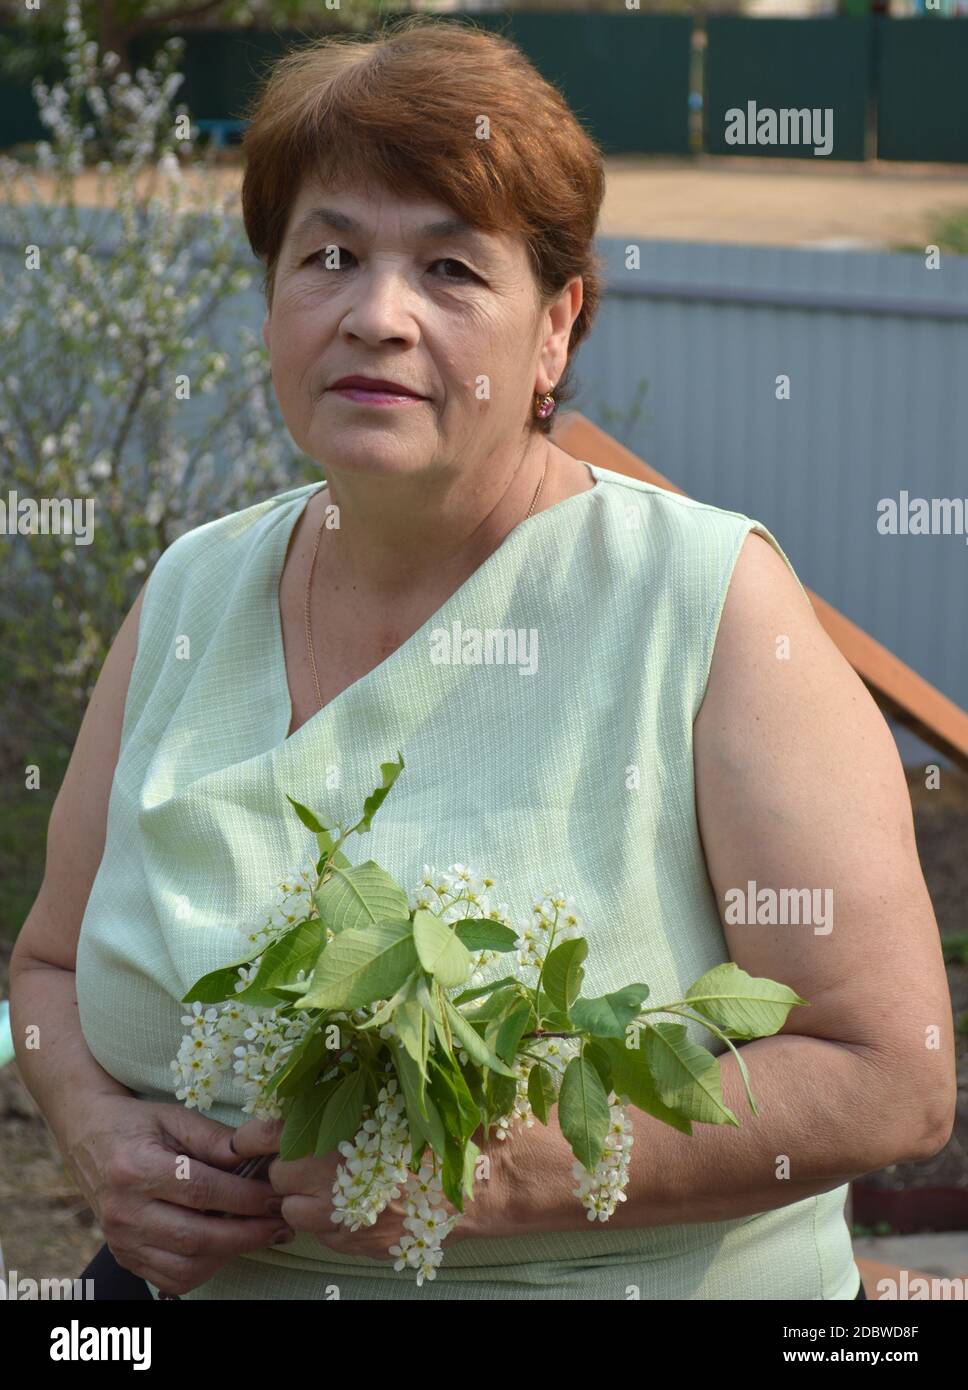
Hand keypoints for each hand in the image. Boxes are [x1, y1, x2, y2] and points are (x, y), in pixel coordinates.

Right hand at [62, 1093, 296, 1295]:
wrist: (88, 1136)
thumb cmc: (137, 1123)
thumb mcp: (175, 1117)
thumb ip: (216, 1139)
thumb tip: (262, 1153)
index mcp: (135, 1169)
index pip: (201, 1192)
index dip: (245, 1198)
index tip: (277, 1197)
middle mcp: (123, 1211)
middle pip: (195, 1236)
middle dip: (247, 1234)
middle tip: (281, 1224)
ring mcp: (120, 1239)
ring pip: (185, 1265)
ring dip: (230, 1255)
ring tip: (260, 1235)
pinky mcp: (123, 1256)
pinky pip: (169, 1278)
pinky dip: (205, 1269)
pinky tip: (226, 1247)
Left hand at [232, 1114, 523, 1260]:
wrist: (480, 1177)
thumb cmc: (436, 1124)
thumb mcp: (388, 1091)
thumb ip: (340, 1088)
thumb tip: (299, 1077)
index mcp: (326, 1128)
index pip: (257, 1136)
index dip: (254, 1137)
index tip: (255, 1138)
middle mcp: (322, 1175)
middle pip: (275, 1175)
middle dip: (291, 1167)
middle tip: (319, 1156)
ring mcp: (335, 1215)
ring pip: (294, 1209)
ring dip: (308, 1198)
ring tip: (341, 1181)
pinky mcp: (351, 1242)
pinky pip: (323, 1233)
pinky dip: (334, 1221)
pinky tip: (363, 1202)